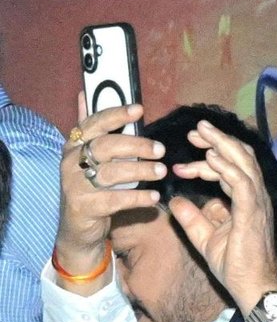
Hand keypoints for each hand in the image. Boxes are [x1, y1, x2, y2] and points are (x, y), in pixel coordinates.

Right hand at [54, 95, 164, 285]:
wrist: (77, 228)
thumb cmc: (90, 186)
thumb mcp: (88, 157)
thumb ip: (92, 128)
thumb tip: (85, 93)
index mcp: (74, 145)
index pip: (93, 124)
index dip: (115, 115)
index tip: (139, 109)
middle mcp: (70, 162)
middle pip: (106, 146)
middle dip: (136, 145)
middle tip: (161, 150)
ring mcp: (75, 185)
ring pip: (112, 173)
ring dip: (141, 170)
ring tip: (161, 171)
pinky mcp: (83, 206)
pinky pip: (115, 199)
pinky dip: (137, 197)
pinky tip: (154, 197)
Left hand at [167, 119, 276, 313]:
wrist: (251, 286)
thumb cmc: (235, 265)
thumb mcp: (204, 238)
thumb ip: (191, 218)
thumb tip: (174, 201)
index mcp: (245, 200)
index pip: (231, 168)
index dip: (210, 158)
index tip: (186, 156)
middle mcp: (254, 196)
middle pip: (240, 157)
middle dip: (218, 140)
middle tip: (196, 129)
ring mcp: (256, 202)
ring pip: (243, 162)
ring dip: (221, 144)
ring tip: (201, 131)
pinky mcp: (252, 211)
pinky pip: (241, 182)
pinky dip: (226, 166)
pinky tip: (209, 156)